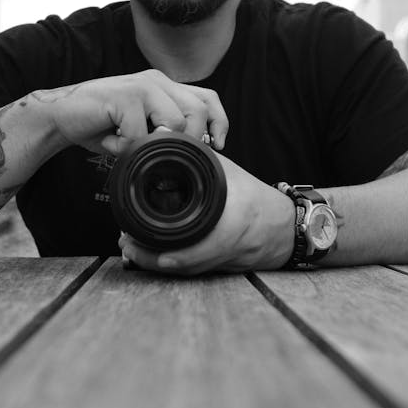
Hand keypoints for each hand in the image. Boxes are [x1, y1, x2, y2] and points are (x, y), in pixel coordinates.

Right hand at [36, 69, 227, 155]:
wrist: (61, 116)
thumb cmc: (102, 124)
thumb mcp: (140, 127)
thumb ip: (165, 132)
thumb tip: (196, 150)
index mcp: (165, 86)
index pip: (208, 97)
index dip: (219, 122)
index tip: (217, 145)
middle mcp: (157, 81)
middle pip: (198, 111)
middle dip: (189, 141)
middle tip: (164, 155)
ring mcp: (141, 86)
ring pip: (174, 124)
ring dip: (151, 145)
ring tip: (127, 145)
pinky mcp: (124, 96)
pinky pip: (139, 135)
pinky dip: (124, 148)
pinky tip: (109, 141)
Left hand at [119, 153, 293, 274]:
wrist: (282, 226)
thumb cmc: (255, 198)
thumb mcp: (227, 173)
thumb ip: (199, 157)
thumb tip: (166, 137)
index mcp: (229, 227)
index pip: (195, 249)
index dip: (163, 253)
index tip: (136, 242)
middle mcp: (222, 251)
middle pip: (178, 264)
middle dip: (148, 259)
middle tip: (125, 243)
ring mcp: (219, 263)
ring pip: (181, 271)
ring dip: (154, 263)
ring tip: (131, 249)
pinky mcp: (216, 268)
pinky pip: (188, 271)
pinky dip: (168, 264)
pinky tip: (150, 256)